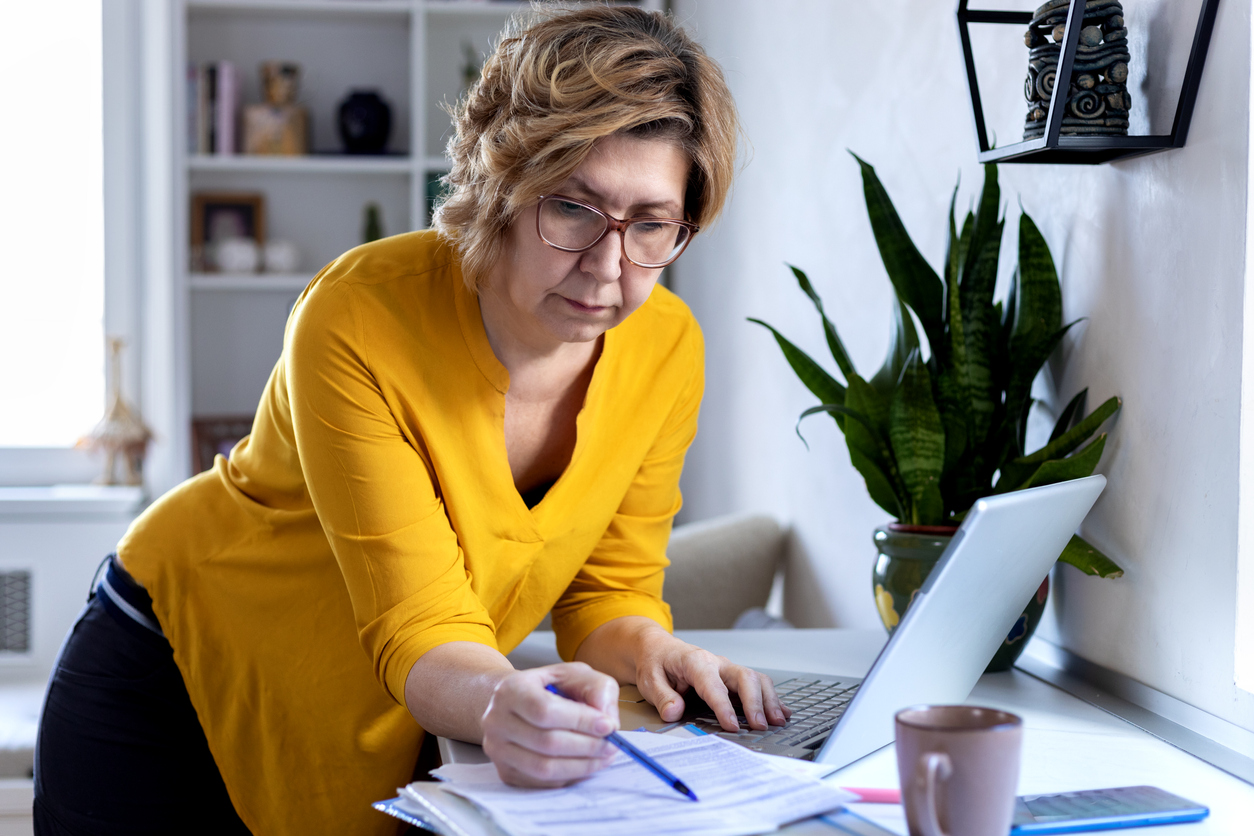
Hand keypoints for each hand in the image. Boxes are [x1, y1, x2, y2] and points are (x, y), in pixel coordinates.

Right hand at [480, 662, 620, 787]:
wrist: (517, 704)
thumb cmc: (549, 688)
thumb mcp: (575, 674)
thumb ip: (596, 688)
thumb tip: (606, 720)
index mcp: (511, 689)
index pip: (545, 710)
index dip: (580, 721)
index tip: (608, 725)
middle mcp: (496, 720)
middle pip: (546, 742)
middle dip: (587, 746)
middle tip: (612, 745)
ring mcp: (498, 750)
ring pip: (544, 768)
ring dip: (582, 765)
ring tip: (604, 756)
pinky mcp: (505, 772)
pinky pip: (542, 782)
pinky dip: (570, 776)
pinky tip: (586, 764)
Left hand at [632, 629, 790, 731]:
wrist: (659, 649)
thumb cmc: (656, 663)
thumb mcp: (650, 679)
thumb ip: (663, 696)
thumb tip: (674, 712)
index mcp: (695, 662)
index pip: (713, 685)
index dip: (724, 706)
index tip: (732, 725)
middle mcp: (717, 663)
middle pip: (744, 677)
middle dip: (755, 702)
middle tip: (760, 726)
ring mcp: (727, 670)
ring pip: (756, 680)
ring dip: (769, 700)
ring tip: (777, 721)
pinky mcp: (732, 678)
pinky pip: (757, 685)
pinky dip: (771, 698)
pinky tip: (782, 712)